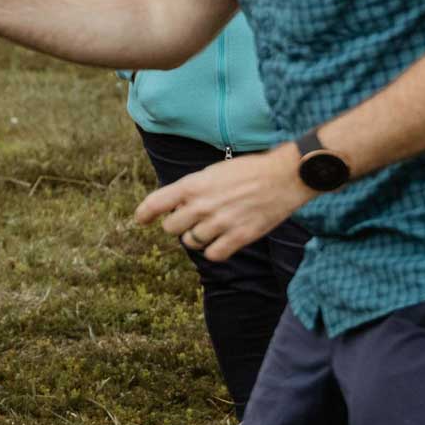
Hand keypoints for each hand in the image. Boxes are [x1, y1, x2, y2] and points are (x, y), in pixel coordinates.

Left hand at [135, 145, 310, 262]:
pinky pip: (213, 255)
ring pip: (191, 242)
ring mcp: (220, 223)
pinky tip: (222, 241)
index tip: (141, 220)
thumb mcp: (213, 171)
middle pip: (171, 228)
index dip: (144, 213)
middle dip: (178, 225)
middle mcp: (202, 205)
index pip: (156, 202)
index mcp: (193, 185)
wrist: (284, 176)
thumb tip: (178, 206)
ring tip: (211, 227)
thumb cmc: (249, 170)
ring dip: (197, 237)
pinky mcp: (239, 237)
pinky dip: (214, 251)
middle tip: (192, 219)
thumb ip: (193, 189)